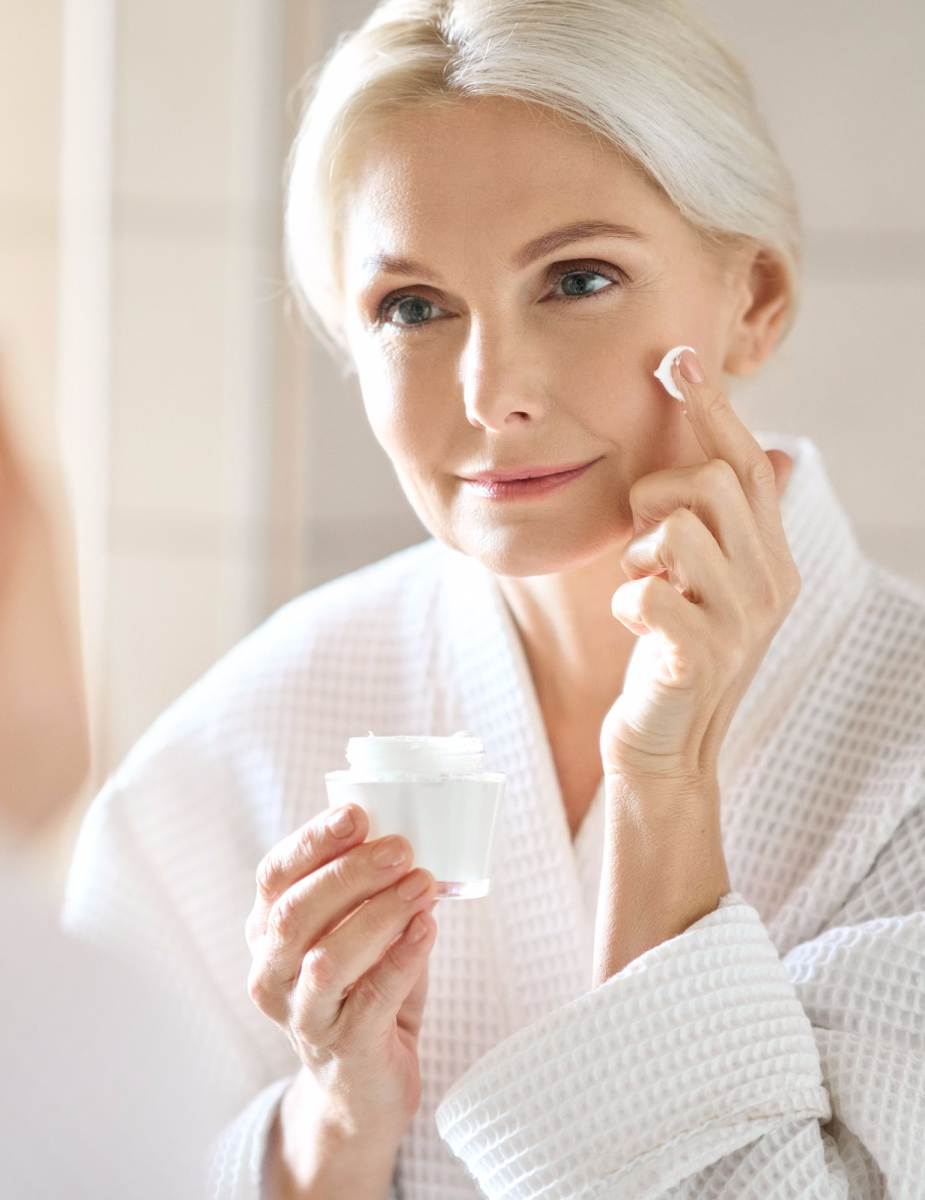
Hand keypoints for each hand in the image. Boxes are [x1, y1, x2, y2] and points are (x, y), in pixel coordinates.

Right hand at [0, 351, 88, 835]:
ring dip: (9, 525)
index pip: (22, 522)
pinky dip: (10, 586)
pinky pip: (43, 636)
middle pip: (47, 550)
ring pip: (47, 589)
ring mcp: (69, 731)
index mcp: (11, 693)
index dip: (3, 427)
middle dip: (9, 469)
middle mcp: (63, 708)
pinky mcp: (63, 746)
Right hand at [246, 805, 437, 1198]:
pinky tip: (427, 928)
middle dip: (350, 873)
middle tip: (401, 849)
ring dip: (380, 913)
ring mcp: (302, 1016)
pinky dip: (403, 957)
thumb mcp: (353, 933)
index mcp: (266, 932)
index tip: (355, 815)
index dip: (312, 841)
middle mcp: (271, 973)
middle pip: (295, 913)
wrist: (363, 1089)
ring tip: (424, 886)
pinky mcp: (343, 1048)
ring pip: (328, 958)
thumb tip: (403, 839)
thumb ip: (365, 892)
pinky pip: (371, 997)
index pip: (274, 876)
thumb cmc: (362, 990)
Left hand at [594, 349, 797, 979]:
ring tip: (646, 589)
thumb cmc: (669, 653)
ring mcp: (741, 621)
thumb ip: (711, 521)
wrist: (664, 746)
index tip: (675, 357)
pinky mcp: (702, 657)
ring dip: (641, 553)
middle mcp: (769, 581)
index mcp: (768, 555)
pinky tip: (636, 624)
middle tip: (645, 542)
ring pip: (679, 528)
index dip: (711, 407)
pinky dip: (628, 600)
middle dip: (657, 495)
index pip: (745, 460)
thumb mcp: (696, 580)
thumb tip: (760, 448)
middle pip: (711, 480)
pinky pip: (648, 592)